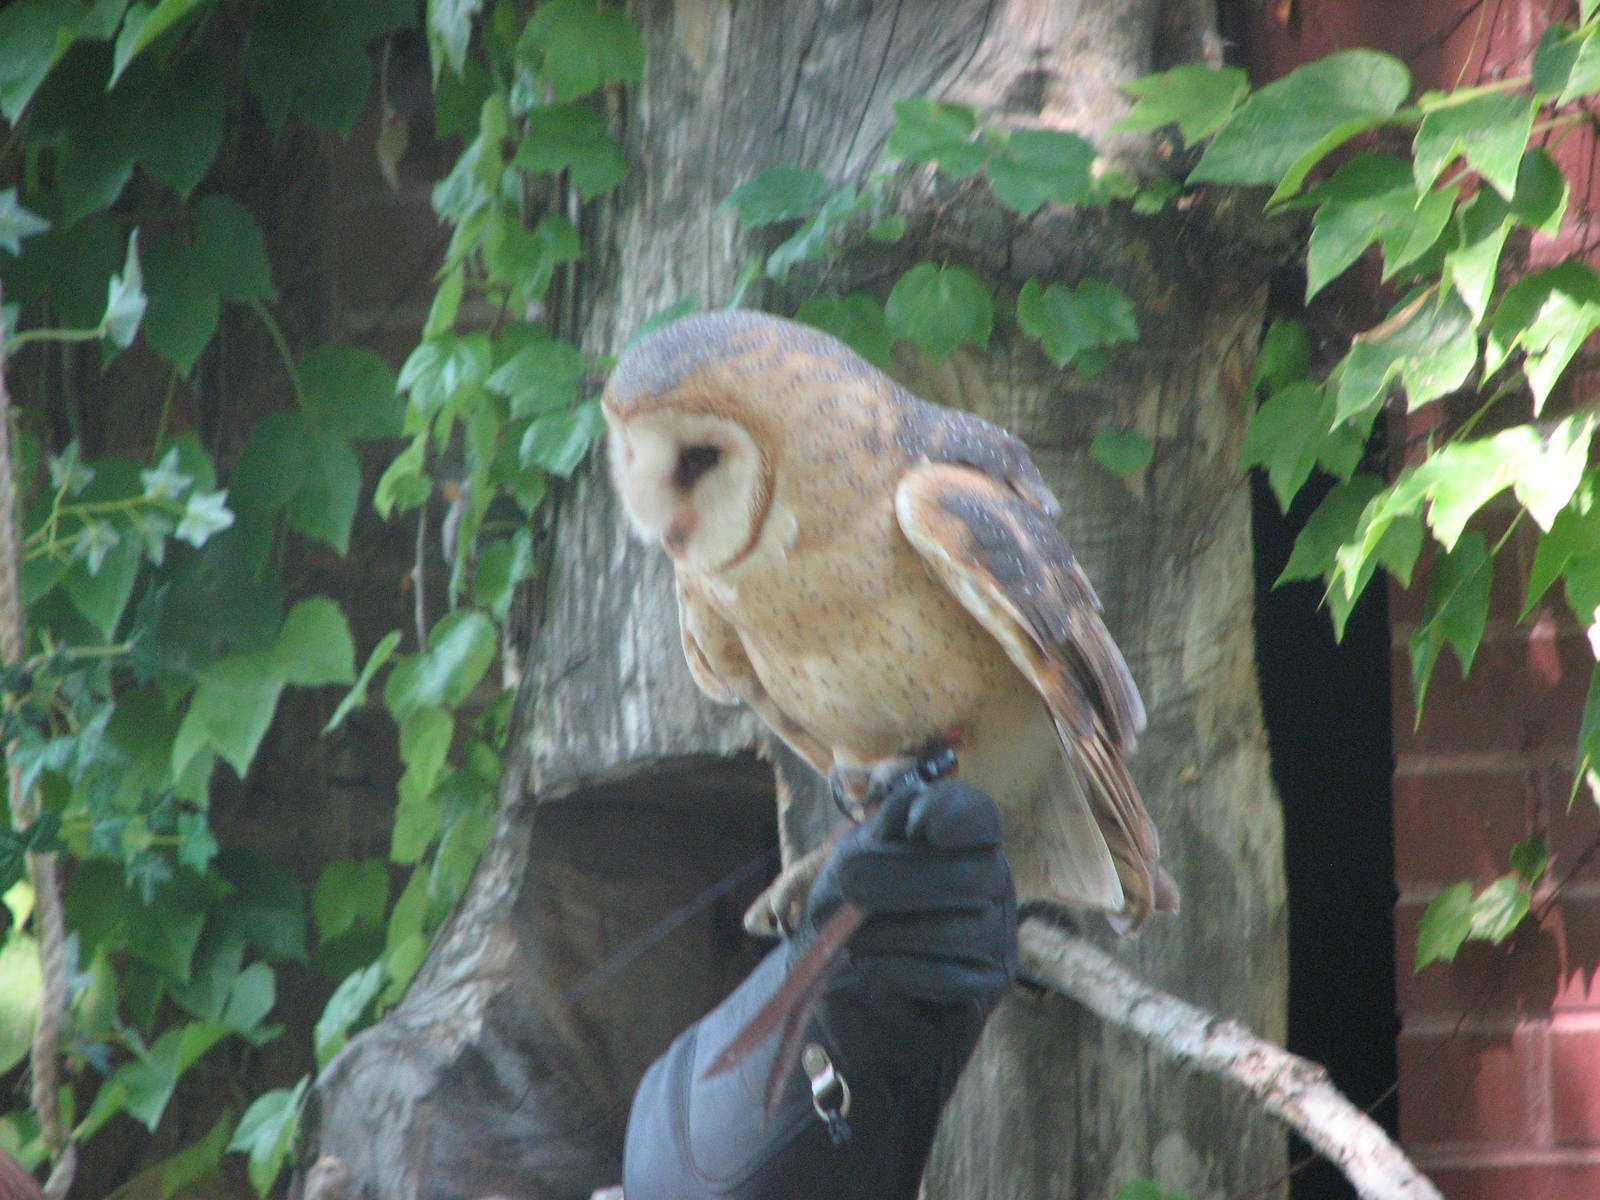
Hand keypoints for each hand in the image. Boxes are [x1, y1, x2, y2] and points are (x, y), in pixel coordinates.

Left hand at [804, 776, 1016, 1009]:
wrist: (851, 962)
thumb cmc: (861, 892)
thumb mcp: (860, 849)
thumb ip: (884, 825)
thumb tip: (914, 816)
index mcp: (965, 836)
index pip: (978, 815)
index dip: (953, 815)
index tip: (915, 826)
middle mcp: (993, 880)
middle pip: (967, 876)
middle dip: (901, 878)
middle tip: (849, 883)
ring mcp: (998, 933)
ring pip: (956, 931)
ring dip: (893, 931)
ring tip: (852, 934)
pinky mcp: (988, 982)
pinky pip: (951, 978)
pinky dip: (901, 969)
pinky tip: (867, 963)